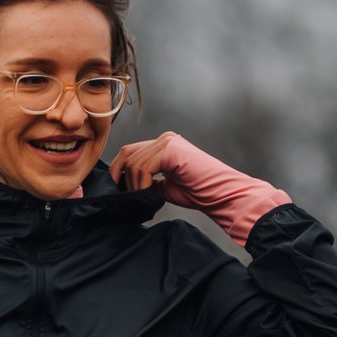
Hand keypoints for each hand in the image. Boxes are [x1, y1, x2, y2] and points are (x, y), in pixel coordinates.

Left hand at [109, 130, 290, 246]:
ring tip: (145, 196)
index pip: (132, 150)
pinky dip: (142, 183)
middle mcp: (166, 139)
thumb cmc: (199, 192)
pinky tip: (150, 192)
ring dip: (135, 184)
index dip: (119, 168)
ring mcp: (168, 142)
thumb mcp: (166, 186)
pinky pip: (143, 166)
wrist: (220, 194)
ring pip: (134, 162)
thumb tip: (128, 184)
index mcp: (164, 145)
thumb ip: (149, 181)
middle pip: (128, 152)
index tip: (116, 186)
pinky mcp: (171, 150)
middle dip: (120, 174)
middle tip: (124, 194)